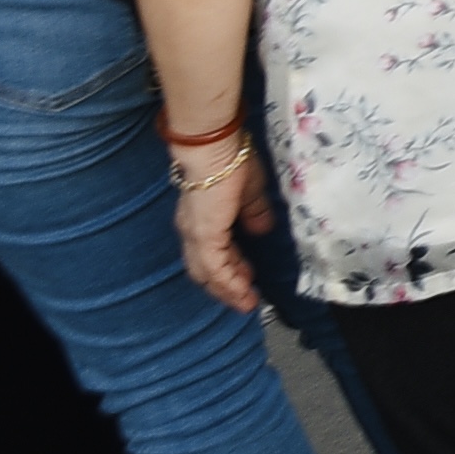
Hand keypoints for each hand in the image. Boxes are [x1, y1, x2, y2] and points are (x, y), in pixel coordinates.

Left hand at [172, 151, 268, 312]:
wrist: (214, 149)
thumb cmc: (232, 160)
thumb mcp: (249, 190)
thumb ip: (253, 212)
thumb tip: (261, 229)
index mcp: (202, 216)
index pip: (212, 250)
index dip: (230, 266)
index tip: (247, 279)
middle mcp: (193, 229)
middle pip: (204, 267)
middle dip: (226, 286)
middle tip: (246, 299)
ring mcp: (196, 235)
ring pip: (207, 272)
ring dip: (227, 290)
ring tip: (247, 303)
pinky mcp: (204, 237)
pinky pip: (215, 268)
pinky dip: (229, 282)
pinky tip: (244, 292)